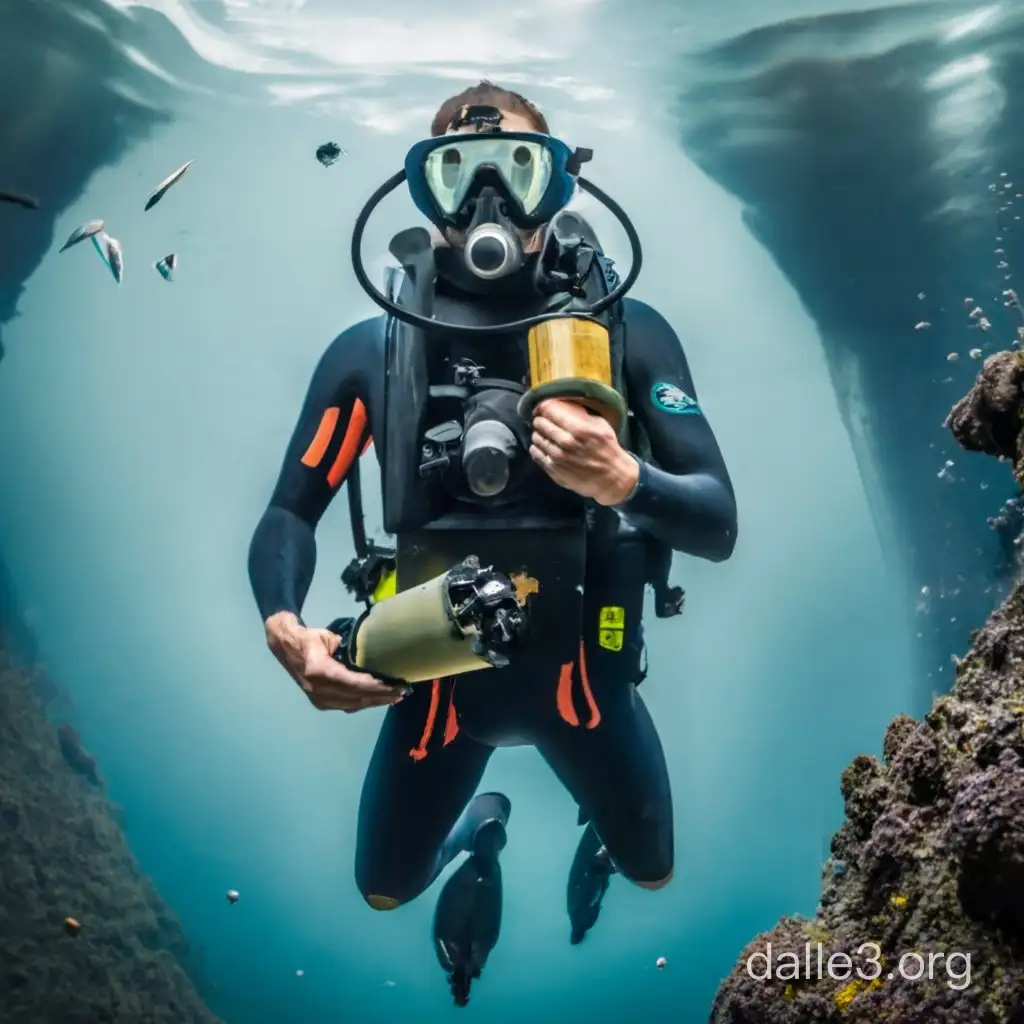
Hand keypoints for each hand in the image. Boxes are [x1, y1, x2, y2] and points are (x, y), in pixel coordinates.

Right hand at [264, 612, 407, 712]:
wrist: (286, 648)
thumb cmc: (310, 639)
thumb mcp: (329, 638)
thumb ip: (347, 650)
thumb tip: (371, 657)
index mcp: (320, 671)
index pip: (353, 683)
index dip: (375, 686)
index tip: (393, 685)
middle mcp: (318, 689)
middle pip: (356, 697)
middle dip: (381, 696)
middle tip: (402, 692)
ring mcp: (318, 699)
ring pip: (353, 704)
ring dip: (375, 702)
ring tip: (395, 697)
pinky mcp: (320, 703)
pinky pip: (346, 706)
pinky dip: (364, 703)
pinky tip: (378, 700)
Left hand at [530, 399, 639, 505]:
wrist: (611, 477)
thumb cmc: (607, 448)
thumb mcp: (600, 425)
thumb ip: (581, 414)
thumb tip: (563, 404)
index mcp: (579, 429)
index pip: (549, 410)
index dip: (543, 406)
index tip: (542, 407)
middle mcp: (567, 443)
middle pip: (540, 424)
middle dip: (540, 419)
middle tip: (542, 420)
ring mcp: (558, 458)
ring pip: (536, 438)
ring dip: (538, 433)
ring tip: (544, 433)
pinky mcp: (553, 470)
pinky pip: (536, 453)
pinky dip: (537, 447)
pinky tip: (543, 446)